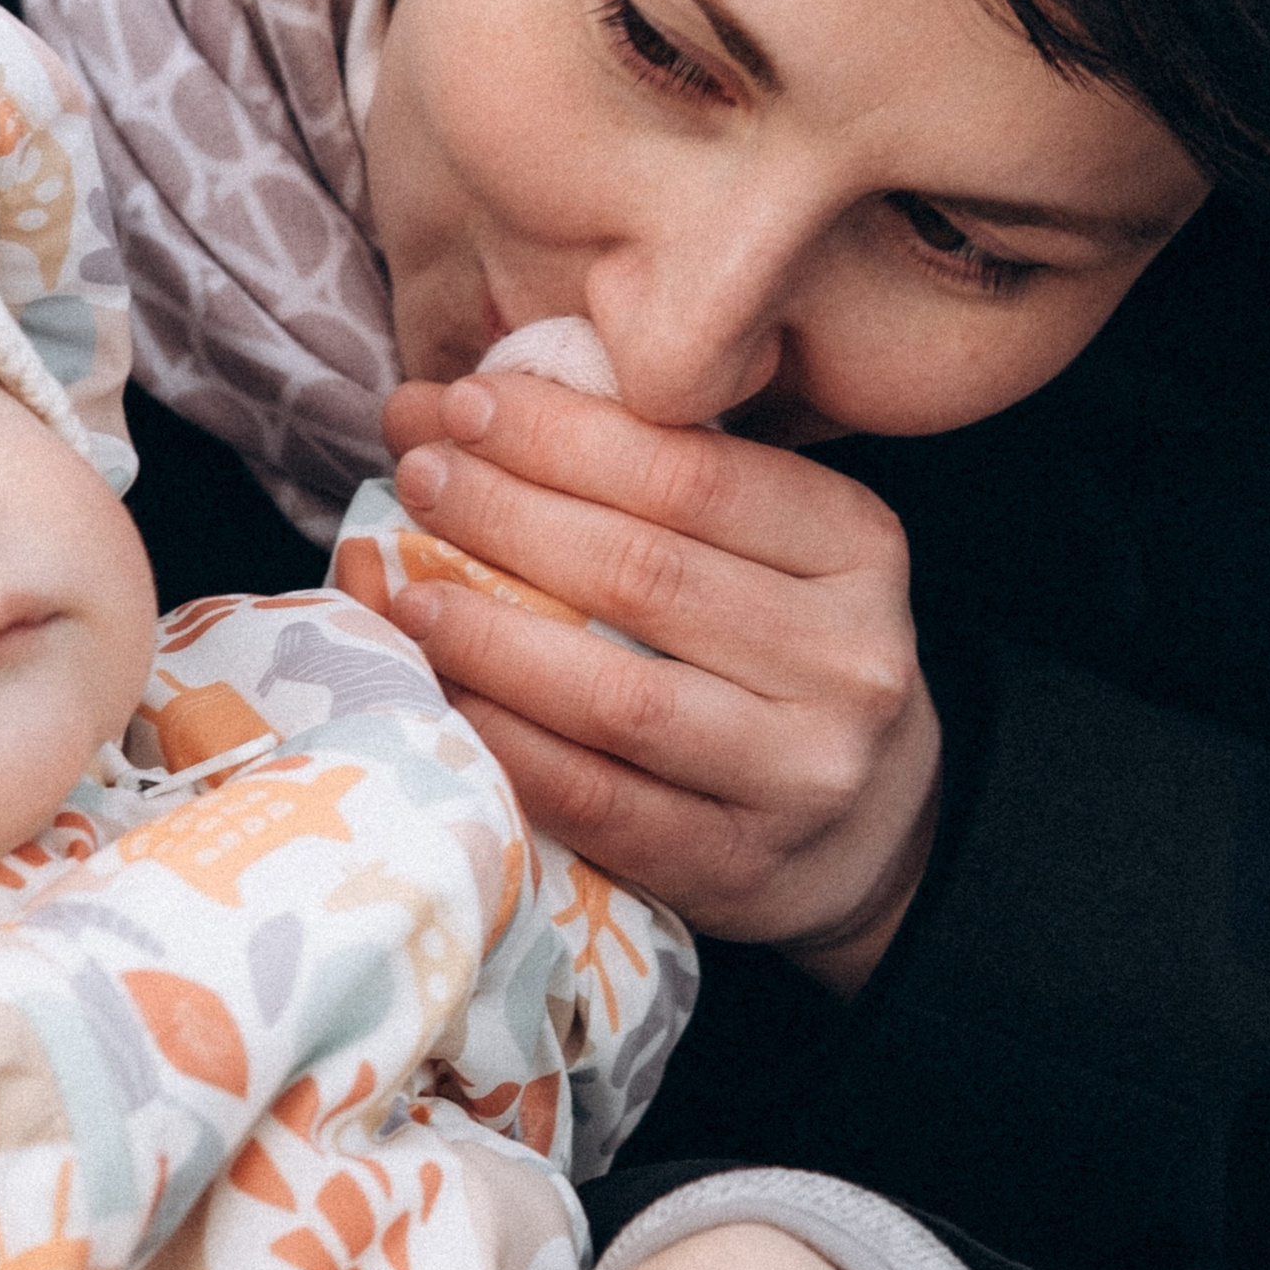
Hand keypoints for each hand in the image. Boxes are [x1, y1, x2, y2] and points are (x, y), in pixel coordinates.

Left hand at [380, 373, 939, 989]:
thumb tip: (460, 405)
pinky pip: (599, 800)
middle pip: (646, 572)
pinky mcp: (739, 865)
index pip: (693, 474)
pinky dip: (509, 745)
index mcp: (857, 547)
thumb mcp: (761, 547)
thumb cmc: (775, 658)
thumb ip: (647, 476)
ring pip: (620, 693)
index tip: (463, 404)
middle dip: (507, 514)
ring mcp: (801, 772)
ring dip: (492, 635)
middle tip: (417, 477)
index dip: (563, 434)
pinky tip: (446, 697)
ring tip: (409, 589)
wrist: (860, 832)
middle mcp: (849, 657)